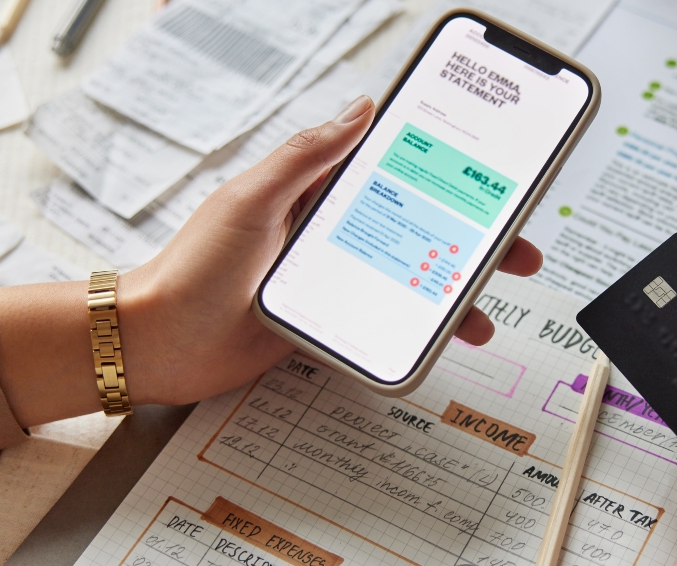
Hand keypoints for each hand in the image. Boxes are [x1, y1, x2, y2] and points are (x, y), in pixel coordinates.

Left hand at [0, 95, 543, 423]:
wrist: (158, 345)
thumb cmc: (194, 267)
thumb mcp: (252, 200)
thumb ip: (305, 157)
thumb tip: (359, 108)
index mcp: (316, 195)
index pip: (394, 173)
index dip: (445, 171)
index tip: (490, 174)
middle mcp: (330, 234)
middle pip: (418, 229)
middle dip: (473, 239)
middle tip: (518, 248)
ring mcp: (332, 281)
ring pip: (409, 280)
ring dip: (453, 293)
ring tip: (485, 312)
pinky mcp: (327, 324)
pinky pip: (383, 321)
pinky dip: (417, 329)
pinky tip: (441, 338)